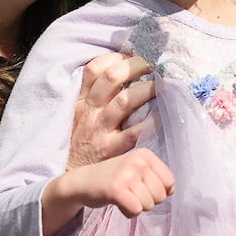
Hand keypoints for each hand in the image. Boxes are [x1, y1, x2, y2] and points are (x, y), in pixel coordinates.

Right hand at [54, 147, 174, 218]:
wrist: (83, 182)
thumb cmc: (113, 178)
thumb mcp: (137, 170)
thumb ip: (157, 178)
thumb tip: (172, 192)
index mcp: (146, 155)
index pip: (170, 182)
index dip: (158, 191)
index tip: (142, 187)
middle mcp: (138, 161)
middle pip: (160, 196)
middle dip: (147, 201)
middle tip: (130, 193)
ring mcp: (126, 174)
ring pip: (148, 205)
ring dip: (136, 207)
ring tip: (123, 197)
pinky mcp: (116, 189)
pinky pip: (136, 210)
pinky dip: (128, 213)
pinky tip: (118, 204)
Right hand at [67, 52, 155, 169]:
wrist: (70, 180)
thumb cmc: (79, 145)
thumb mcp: (77, 117)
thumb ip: (92, 98)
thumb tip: (120, 76)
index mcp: (80, 102)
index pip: (93, 69)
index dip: (114, 58)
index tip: (131, 55)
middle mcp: (89, 112)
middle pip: (111, 78)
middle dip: (135, 66)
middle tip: (152, 65)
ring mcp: (100, 130)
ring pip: (125, 100)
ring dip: (147, 89)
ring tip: (162, 85)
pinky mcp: (112, 150)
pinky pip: (135, 131)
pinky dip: (152, 121)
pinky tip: (164, 115)